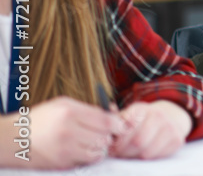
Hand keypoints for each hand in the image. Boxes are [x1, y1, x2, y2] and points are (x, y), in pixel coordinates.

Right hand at [2, 96, 123, 168]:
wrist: (14, 139)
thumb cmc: (41, 119)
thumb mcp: (63, 104)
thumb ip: (87, 109)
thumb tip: (112, 114)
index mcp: (69, 112)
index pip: (105, 120)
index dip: (118, 124)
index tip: (121, 125)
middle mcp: (68, 131)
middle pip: (104, 137)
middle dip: (109, 135)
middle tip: (106, 133)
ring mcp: (64, 149)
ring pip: (98, 151)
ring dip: (100, 146)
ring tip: (93, 140)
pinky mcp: (61, 163)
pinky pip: (86, 160)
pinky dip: (90, 155)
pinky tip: (84, 149)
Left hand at [109, 101, 191, 159]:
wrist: (169, 117)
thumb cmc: (142, 120)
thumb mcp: (128, 116)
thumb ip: (115, 123)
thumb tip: (105, 133)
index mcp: (142, 108)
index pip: (127, 128)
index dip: (117, 141)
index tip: (112, 147)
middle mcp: (159, 115)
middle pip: (137, 142)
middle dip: (124, 152)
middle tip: (118, 153)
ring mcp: (170, 127)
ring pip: (147, 152)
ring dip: (135, 157)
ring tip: (130, 153)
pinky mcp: (177, 140)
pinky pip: (157, 156)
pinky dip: (148, 158)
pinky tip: (144, 152)